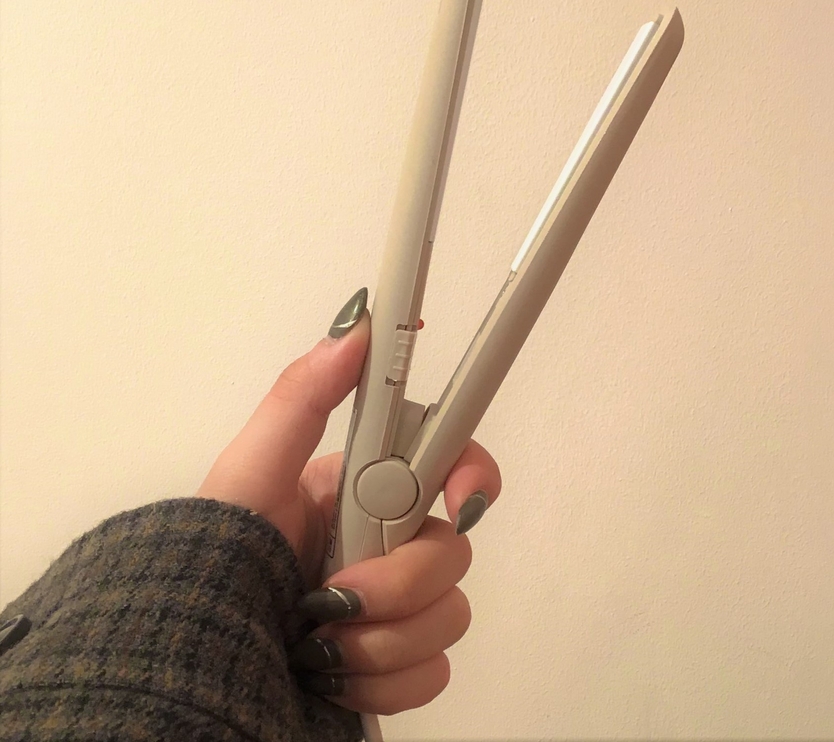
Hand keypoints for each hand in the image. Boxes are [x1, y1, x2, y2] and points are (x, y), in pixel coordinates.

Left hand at [197, 288, 500, 714]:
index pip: (453, 465)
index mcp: (368, 489)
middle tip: (336, 592)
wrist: (190, 654)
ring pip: (449, 615)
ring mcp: (395, 608)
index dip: (471, 477)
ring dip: (382, 636)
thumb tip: (357, 326)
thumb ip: (303, 397)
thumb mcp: (250, 468)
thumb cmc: (211, 554)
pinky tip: (332, 672)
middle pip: (454, 550)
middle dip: (400, 580)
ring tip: (319, 640)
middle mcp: (390, 545)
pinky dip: (381, 679)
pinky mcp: (394, 665)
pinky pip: (431, 673)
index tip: (459, 499)